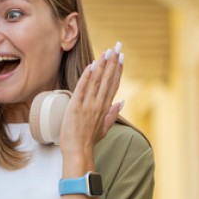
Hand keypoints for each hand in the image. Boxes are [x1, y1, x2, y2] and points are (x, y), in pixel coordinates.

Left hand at [59, 42, 123, 158]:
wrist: (78, 152)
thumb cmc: (88, 142)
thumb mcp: (104, 128)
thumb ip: (112, 114)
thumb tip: (121, 102)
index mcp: (105, 108)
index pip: (114, 84)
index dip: (118, 69)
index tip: (121, 57)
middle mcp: (99, 104)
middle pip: (108, 79)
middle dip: (113, 61)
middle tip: (117, 46)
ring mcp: (88, 105)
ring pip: (97, 81)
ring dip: (102, 65)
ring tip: (107, 51)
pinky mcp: (76, 107)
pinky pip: (82, 89)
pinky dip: (87, 77)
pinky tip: (91, 65)